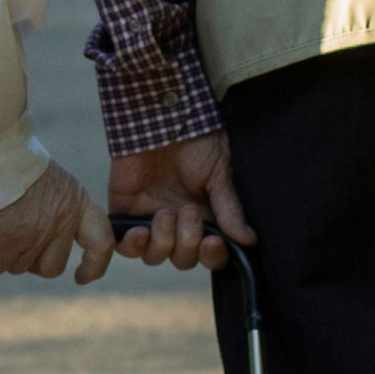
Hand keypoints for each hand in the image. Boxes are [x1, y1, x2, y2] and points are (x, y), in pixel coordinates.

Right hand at [0, 161, 114, 282]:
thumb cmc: (18, 165)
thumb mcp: (56, 183)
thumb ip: (61, 211)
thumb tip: (49, 243)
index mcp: (78, 204)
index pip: (102, 243)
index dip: (95, 266)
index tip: (82, 277)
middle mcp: (61, 222)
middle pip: (52, 267)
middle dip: (33, 259)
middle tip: (17, 236)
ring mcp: (34, 233)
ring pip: (20, 267)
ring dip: (7, 254)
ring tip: (0, 226)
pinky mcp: (6, 240)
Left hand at [106, 132, 254, 269]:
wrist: (161, 114)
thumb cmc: (196, 138)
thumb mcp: (220, 171)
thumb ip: (230, 207)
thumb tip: (249, 240)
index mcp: (207, 216)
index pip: (211, 253)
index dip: (212, 256)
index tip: (213, 242)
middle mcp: (179, 223)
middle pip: (183, 259)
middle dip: (187, 243)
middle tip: (189, 211)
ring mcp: (151, 219)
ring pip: (156, 256)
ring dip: (163, 242)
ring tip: (165, 213)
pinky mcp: (125, 212)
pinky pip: (126, 245)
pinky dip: (133, 245)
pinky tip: (141, 231)